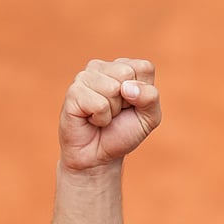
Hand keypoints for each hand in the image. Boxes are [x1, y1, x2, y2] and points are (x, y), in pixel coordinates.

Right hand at [58, 58, 161, 172]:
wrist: (98, 156)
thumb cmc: (123, 133)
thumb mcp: (149, 117)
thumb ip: (150, 97)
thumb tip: (127, 87)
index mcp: (123, 67)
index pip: (144, 68)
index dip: (143, 94)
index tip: (131, 105)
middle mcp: (102, 67)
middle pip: (126, 74)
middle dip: (127, 101)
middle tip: (115, 113)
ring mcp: (85, 77)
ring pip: (112, 88)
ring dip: (112, 111)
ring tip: (103, 116)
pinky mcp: (73, 92)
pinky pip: (99, 104)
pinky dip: (101, 119)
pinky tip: (91, 120)